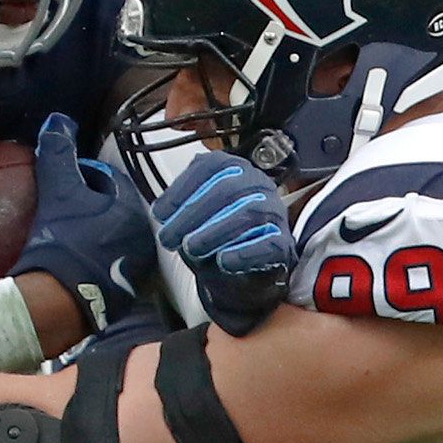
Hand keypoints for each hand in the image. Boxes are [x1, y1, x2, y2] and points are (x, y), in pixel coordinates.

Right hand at [11, 114, 152, 334]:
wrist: (59, 301)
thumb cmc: (64, 241)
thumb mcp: (58, 191)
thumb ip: (58, 154)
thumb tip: (57, 120)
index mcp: (134, 212)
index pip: (111, 183)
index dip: (85, 179)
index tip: (65, 185)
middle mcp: (144, 240)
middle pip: (115, 212)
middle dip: (94, 207)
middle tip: (66, 210)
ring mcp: (137, 269)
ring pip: (116, 240)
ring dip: (97, 234)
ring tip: (71, 235)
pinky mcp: (126, 295)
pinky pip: (113, 265)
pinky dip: (98, 259)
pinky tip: (78, 261)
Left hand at [154, 150, 292, 336]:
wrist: (241, 275)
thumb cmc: (216, 238)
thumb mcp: (192, 219)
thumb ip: (179, 208)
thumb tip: (160, 212)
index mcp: (234, 170)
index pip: (210, 167)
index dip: (181, 189)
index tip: (159, 213)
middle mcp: (257, 185)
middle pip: (228, 189)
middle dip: (192, 214)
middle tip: (168, 237)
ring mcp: (273, 213)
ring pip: (249, 213)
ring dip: (214, 232)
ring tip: (190, 248)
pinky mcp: (283, 243)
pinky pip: (268, 243)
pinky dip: (244, 252)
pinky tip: (223, 262)